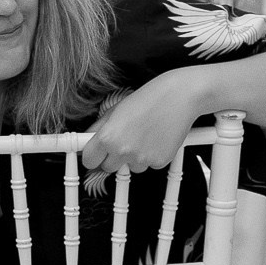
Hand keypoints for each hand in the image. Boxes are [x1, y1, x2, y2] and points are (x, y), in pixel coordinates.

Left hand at [81, 69, 203, 175]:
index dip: (92, 156)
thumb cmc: (149, 98)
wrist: (179, 97)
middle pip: (108, 167)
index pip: (89, 161)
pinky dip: (151, 155)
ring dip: (133, 157)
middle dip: (112, 157)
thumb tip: (86, 141)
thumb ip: (98, 129)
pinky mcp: (159, 162)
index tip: (95, 154)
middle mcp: (123, 151)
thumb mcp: (116, 110)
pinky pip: (149, 164)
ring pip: (130, 167)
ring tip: (143, 134)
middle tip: (122, 140)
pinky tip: (156, 138)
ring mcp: (142, 158)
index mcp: (108, 138)